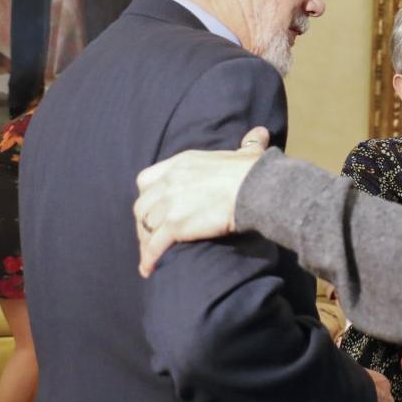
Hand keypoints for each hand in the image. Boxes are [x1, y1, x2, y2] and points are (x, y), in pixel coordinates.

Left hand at [135, 126, 268, 275]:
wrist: (255, 190)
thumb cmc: (254, 173)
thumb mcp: (248, 154)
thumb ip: (248, 143)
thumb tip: (260, 133)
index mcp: (181, 164)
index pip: (147, 180)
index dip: (148, 196)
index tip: (154, 208)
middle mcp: (169, 181)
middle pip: (142, 205)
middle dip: (144, 222)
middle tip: (151, 236)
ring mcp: (169, 204)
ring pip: (146, 226)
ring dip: (146, 242)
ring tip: (150, 256)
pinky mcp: (175, 225)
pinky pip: (154, 245)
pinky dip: (149, 258)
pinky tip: (149, 268)